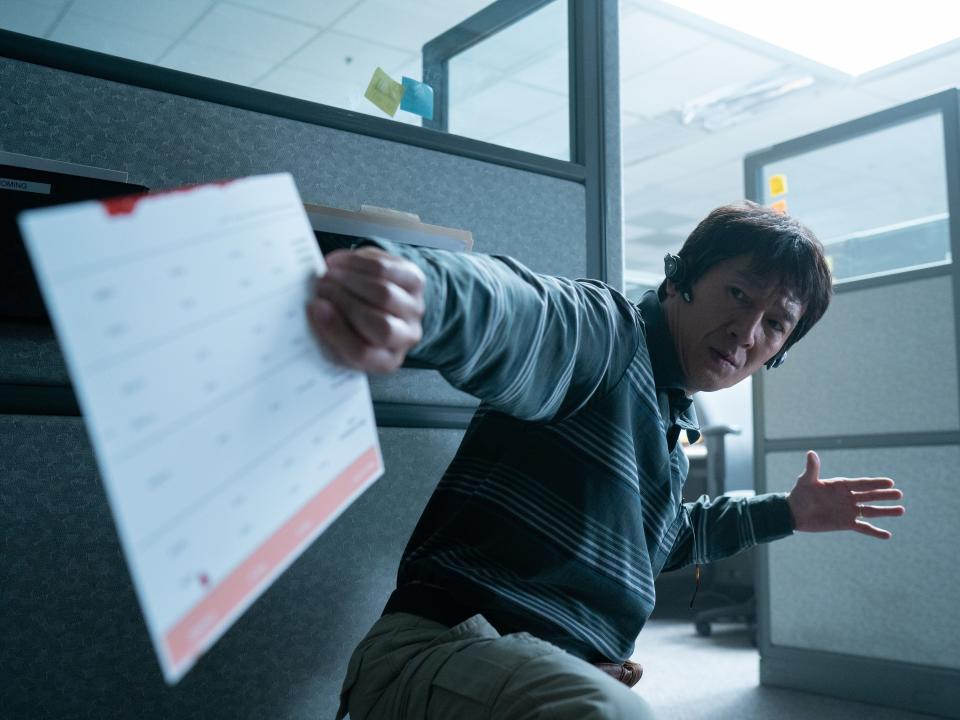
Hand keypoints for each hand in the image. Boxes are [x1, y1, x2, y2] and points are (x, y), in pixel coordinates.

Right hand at [307, 246, 424, 372]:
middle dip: (342, 301)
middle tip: (319, 287)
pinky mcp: (415, 280)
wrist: (382, 303)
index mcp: (384, 361)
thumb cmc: (354, 324)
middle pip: (379, 324)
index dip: (335, 330)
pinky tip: (339, 263)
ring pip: (383, 293)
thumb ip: (325, 332)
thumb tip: (312, 308)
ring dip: (348, 279)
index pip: (362, 353)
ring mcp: (414, 309)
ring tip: (327, 274)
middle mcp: (406, 337)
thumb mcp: (338, 339)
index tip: (314, 308)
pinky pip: (385, 269)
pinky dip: (357, 263)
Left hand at [786, 451, 904, 538]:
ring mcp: (848, 511)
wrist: (794, 513)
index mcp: (841, 485)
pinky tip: (887, 535)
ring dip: (885, 511)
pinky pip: (863, 528)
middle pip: (870, 496)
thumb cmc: (800, 494)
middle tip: (899, 495)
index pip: (861, 484)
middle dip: (884, 495)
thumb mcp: (806, 481)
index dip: (875, 483)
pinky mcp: (846, 523)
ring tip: (901, 510)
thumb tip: (811, 453)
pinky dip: (874, 531)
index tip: (890, 482)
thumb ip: (812, 469)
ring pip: (871, 511)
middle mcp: (848, 497)